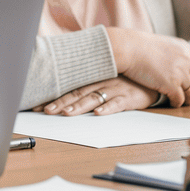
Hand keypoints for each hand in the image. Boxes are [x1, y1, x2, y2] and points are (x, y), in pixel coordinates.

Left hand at [33, 76, 158, 116]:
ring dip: (80, 106)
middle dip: (61, 103)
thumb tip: (62, 94)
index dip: (54, 97)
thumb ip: (86, 82)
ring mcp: (115, 88)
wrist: (152, 78)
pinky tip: (99, 113)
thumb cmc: (124, 79)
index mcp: (93, 78)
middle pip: (78, 93)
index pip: (69, 88)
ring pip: (94, 98)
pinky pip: (118, 103)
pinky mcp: (130, 97)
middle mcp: (102, 81)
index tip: (38, 105)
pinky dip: (108, 108)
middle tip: (46, 111)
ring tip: (67, 113)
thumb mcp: (104, 76)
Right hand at [107, 28, 189, 106]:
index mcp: (185, 48)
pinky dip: (178, 104)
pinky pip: (179, 100)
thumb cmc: (139, 46)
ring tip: (186, 103)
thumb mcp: (164, 44)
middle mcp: (186, 60)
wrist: (128, 48)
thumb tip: (181, 65)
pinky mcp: (170, 84)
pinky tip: (173, 104)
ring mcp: (179, 72)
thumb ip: (176, 54)